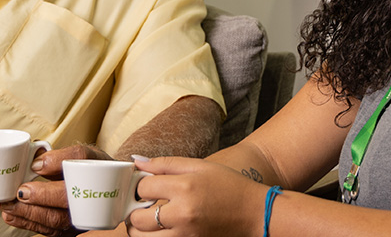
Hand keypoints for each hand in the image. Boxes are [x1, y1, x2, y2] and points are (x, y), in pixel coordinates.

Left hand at [1, 144, 113, 235]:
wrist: (111, 186)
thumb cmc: (96, 168)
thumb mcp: (88, 155)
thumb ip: (66, 155)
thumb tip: (38, 161)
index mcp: (95, 189)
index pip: (72, 190)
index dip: (48, 191)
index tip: (29, 179)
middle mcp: (87, 212)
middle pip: (58, 214)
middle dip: (34, 206)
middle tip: (15, 195)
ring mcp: (77, 224)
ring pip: (51, 225)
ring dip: (26, 216)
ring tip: (7, 205)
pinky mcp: (68, 231)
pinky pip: (47, 231)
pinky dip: (27, 223)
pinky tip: (12, 215)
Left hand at [125, 157, 264, 236]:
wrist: (256, 213)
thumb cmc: (229, 186)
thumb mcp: (200, 166)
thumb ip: (166, 164)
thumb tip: (136, 161)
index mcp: (184, 188)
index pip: (142, 187)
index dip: (139, 186)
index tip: (146, 186)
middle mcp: (182, 214)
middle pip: (136, 218)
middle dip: (134, 211)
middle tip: (141, 206)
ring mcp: (186, 236)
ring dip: (139, 230)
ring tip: (148, 220)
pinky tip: (162, 229)